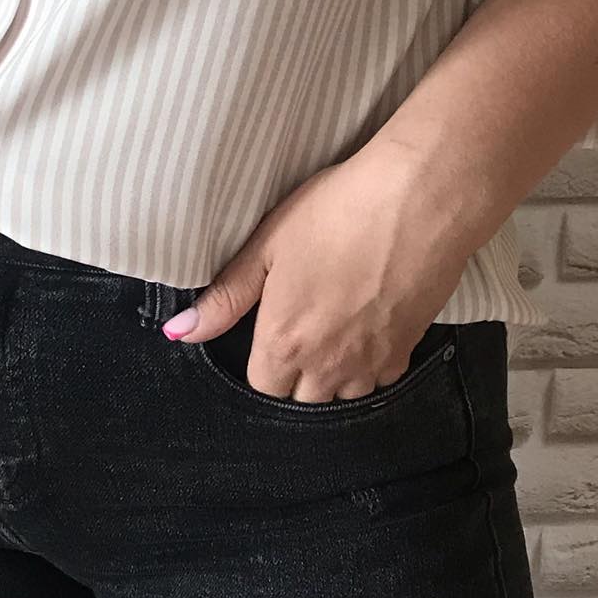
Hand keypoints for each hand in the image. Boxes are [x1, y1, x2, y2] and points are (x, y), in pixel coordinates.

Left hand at [161, 142, 475, 402]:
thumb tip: (177, 332)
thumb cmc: (337, 212)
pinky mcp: (409, 348)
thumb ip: (225, 297)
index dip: (263, 361)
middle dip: (297, 374)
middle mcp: (327, 364)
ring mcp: (371, 361)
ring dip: (334, 374)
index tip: (271, 329)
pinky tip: (370, 324)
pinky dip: (372, 362)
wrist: (420, 199)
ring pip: (344, 393)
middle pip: (303, 398)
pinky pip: (382, 377)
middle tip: (303, 323)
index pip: (263, 385)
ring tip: (335, 327)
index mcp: (284, 341)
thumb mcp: (267, 244)